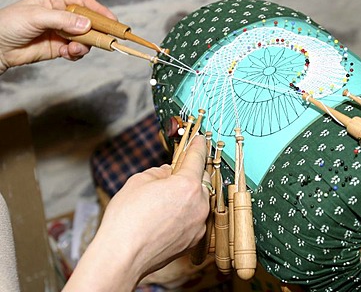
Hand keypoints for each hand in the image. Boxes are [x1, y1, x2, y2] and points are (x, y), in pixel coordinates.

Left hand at [0, 0, 115, 73]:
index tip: (112, 22)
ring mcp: (62, 33)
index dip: (100, 11)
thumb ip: (63, 20)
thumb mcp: (37, 16)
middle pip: (89, 22)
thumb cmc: (10, 24)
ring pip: (85, 39)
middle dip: (95, 32)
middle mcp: (62, 16)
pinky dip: (75, 54)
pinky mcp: (60, 48)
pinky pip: (77, 51)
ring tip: (73, 50)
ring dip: (84, 46)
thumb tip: (87, 24)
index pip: (84, 3)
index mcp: (57, 1)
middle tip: (104, 40)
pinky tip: (65, 54)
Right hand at [63, 135, 210, 290]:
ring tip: (166, 199)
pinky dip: (187, 213)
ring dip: (189, 195)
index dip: (198, 145)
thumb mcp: (139, 181)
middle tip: (176, 171)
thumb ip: (160, 172)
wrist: (123, 256)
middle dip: (191, 174)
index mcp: (187, 185)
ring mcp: (199, 224)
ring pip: (200, 200)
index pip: (197, 157)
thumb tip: (169, 172)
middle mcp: (199, 204)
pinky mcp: (194, 239)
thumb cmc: (127, 220)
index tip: (200, 139)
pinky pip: (196, 218)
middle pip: (202, 180)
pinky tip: (168, 215)